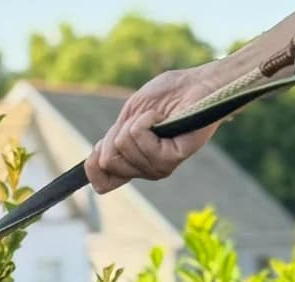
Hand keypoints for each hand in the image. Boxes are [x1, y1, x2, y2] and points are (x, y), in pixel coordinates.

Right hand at [84, 64, 226, 192]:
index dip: (94, 167)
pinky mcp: (171, 158)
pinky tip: (163, 117)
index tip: (102, 145)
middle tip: (142, 120)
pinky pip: (139, 137)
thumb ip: (113, 140)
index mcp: (135, 163)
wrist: (200, 84)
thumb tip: (99, 159)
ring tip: (157, 117)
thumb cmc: (169, 96)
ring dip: (136, 121)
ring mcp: (158, 167)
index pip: (103, 184)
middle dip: (118, 132)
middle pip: (109, 161)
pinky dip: (146, 119)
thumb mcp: (130, 116)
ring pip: (122, 147)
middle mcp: (146, 170)